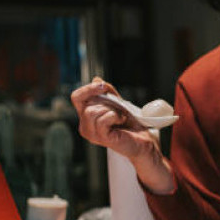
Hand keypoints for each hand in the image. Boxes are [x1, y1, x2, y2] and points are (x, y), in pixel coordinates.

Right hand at [71, 78, 172, 192]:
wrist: (143, 139)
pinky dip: (114, 116)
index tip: (103, 86)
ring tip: (120, 116)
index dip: (88, 88)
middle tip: (119, 110)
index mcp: (86, 117)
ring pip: (92, 112)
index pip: (76, 97)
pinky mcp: (101, 138)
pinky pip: (102, 120)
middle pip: (87, 103)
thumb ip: (107, 92)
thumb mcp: (117, 103)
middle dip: (106, 102)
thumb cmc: (130, 123)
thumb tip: (96, 79)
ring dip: (111, 110)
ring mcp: (92, 134)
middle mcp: (85, 127)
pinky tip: (121, 120)